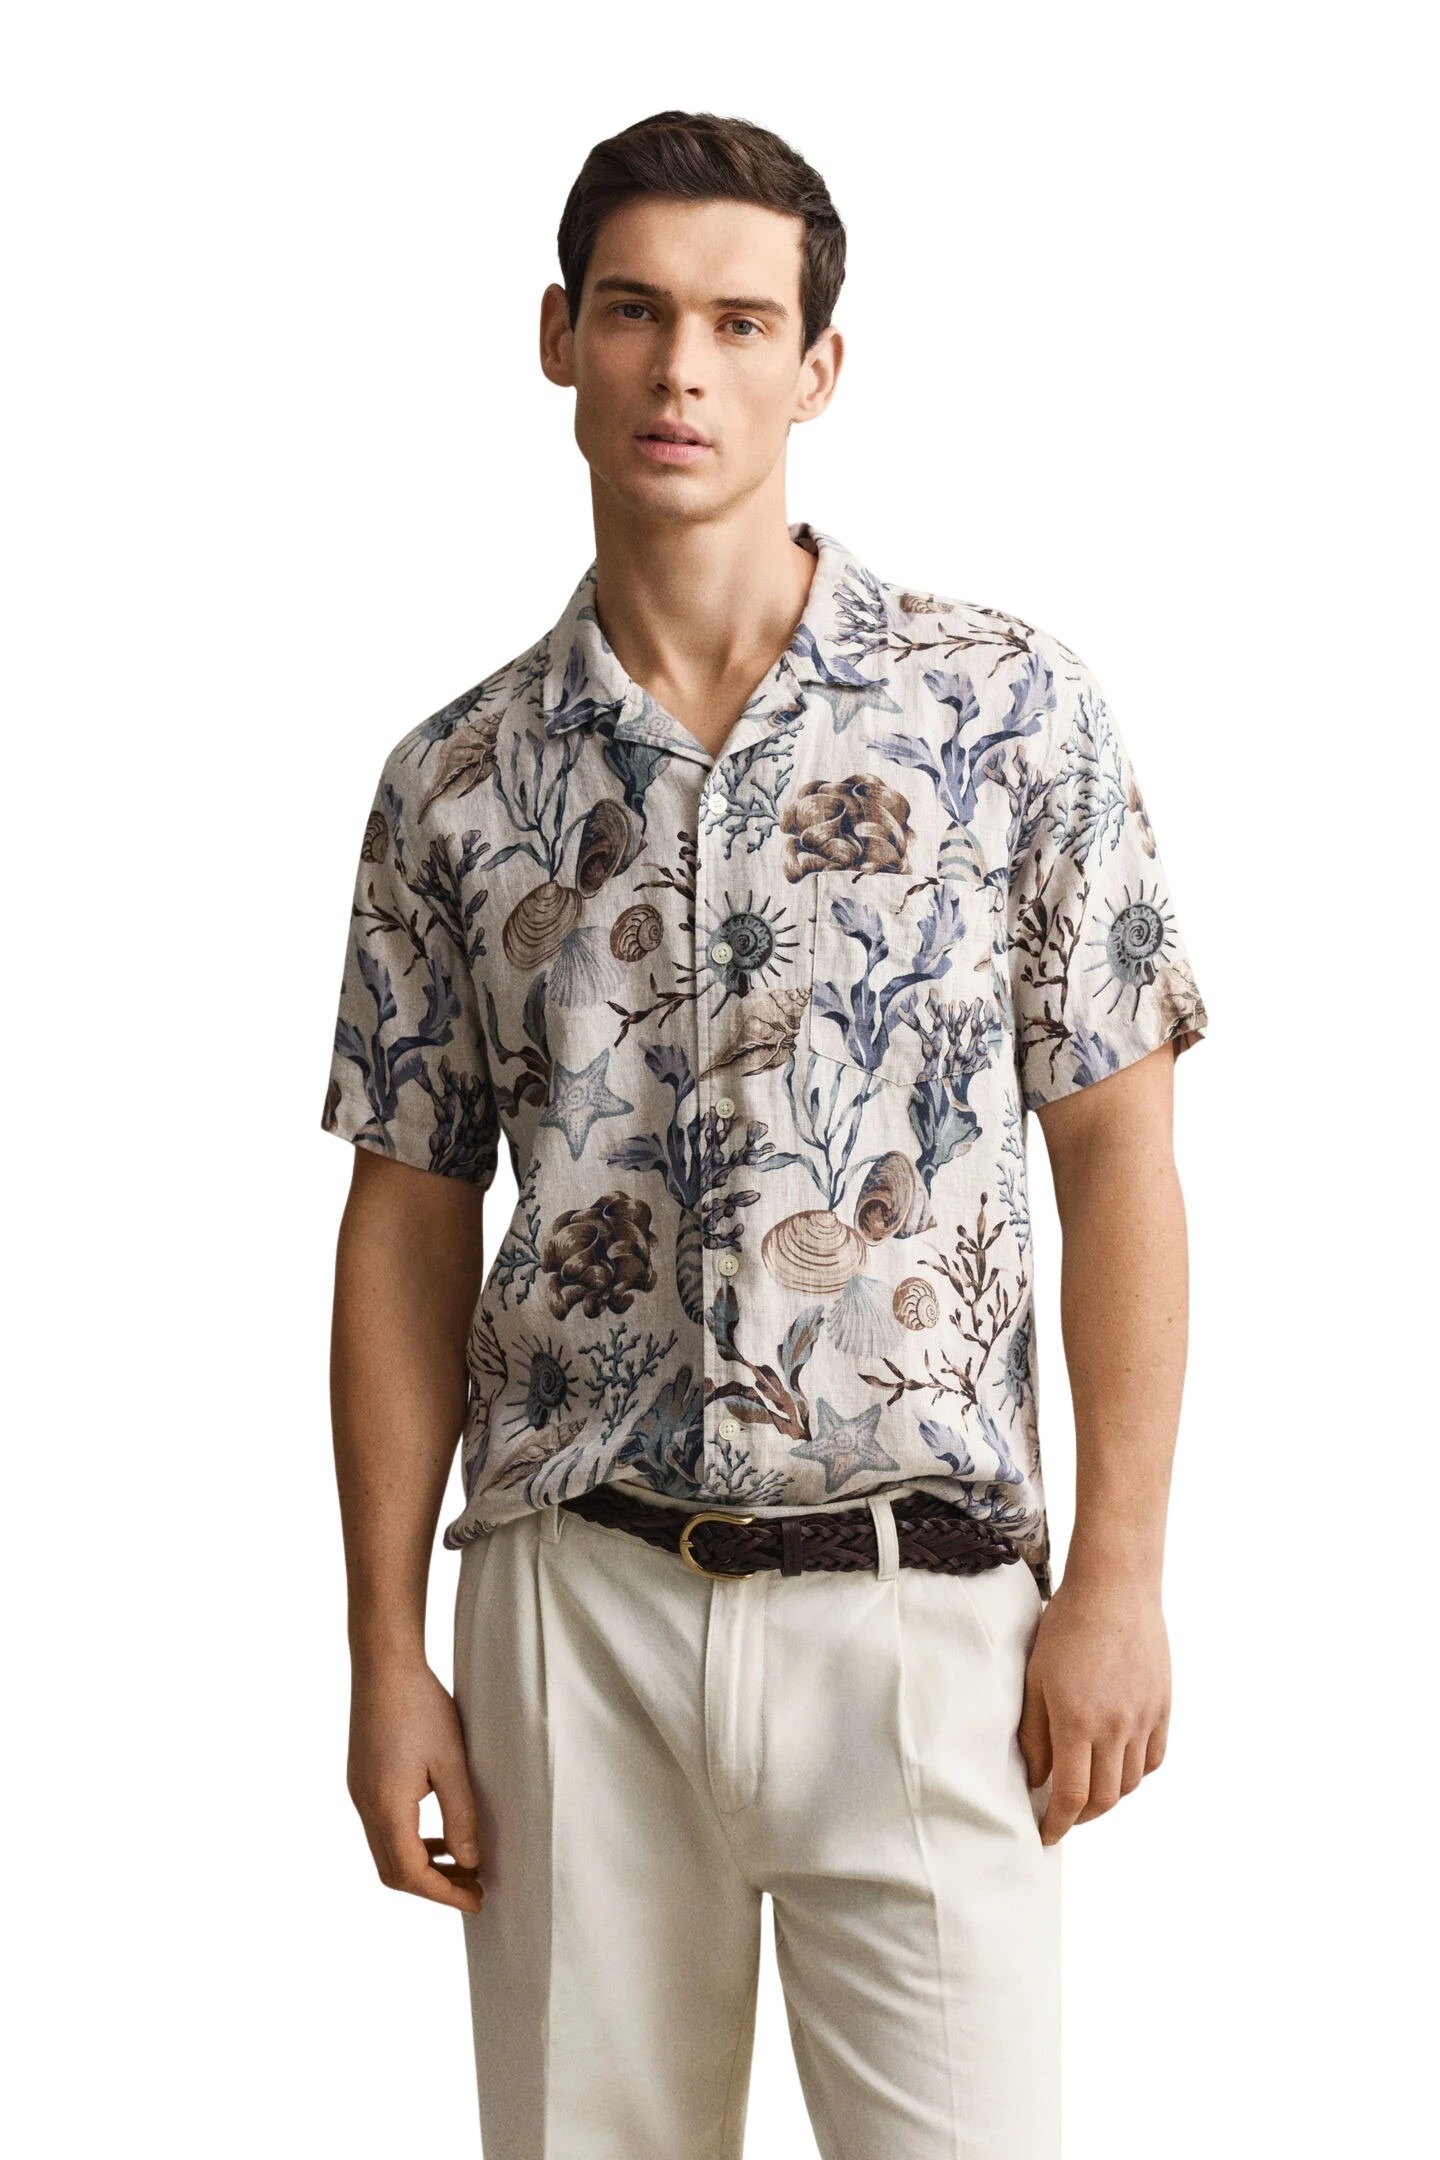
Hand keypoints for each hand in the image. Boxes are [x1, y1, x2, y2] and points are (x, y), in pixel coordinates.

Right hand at [346, 1659, 485, 1913]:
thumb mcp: (451, 1761)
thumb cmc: (420, 1706)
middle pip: (394, 1872)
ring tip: (463, 1864)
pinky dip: (411, 1842)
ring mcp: (360, 1794)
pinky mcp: (362, 1780)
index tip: (477, 1900)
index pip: (412, 1873)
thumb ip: (461, 1815)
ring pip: (387, 1852)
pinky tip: (439, 1834)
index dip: (445, 1893)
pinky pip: (383, 1828)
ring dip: (422, 1865)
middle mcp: (366, 1807)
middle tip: (474, 1887)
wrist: (383, 1665)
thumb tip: (470, 1861)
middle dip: (434, 1886)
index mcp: (386, 1807)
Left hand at [1018, 1573, 1169, 1845]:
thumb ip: (1034, 1733)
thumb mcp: (1035, 1679)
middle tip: (1063, 1817)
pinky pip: (1153, 1758)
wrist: (1115, 1590)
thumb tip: (1035, 1779)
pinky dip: (1135, 1773)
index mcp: (1077, 1722)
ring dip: (1109, 1797)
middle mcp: (1115, 1728)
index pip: (1071, 1795)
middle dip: (1081, 1817)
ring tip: (1088, 1792)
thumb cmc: (1066, 1627)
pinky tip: (1118, 1767)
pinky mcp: (1162, 1707)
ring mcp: (1144, 1719)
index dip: (1057, 1823)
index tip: (1045, 1834)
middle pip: (1105, 1798)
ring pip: (1130, 1782)